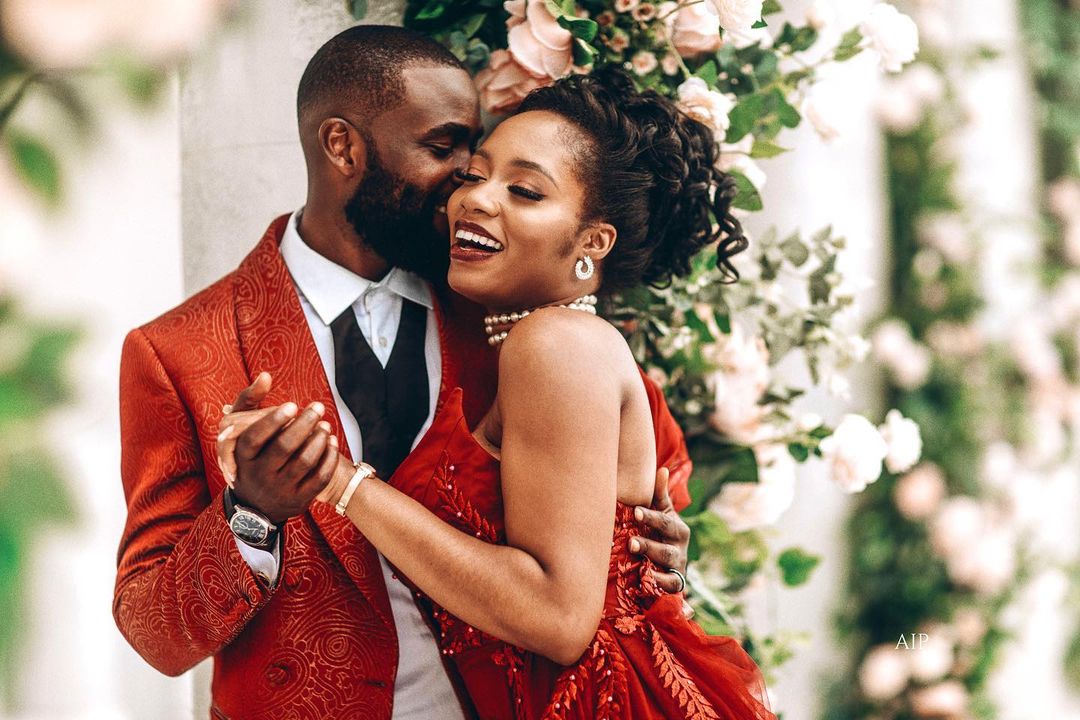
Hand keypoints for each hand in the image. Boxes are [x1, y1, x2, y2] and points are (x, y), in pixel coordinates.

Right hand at [216, 375, 340, 523]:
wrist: (258, 504)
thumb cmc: (253, 455)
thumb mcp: (241, 430)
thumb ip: (249, 400)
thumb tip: (266, 375)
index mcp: (241, 458)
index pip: (254, 438)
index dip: (273, 420)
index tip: (293, 404)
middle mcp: (258, 476)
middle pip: (283, 447)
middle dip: (304, 424)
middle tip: (318, 407)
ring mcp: (279, 490)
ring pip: (304, 462)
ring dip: (318, 440)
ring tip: (326, 425)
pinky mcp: (298, 500)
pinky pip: (319, 478)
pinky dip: (329, 458)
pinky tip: (331, 442)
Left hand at [629, 467, 691, 598]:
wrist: (671, 563)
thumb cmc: (661, 531)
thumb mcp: (663, 513)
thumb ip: (659, 494)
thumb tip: (662, 469)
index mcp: (676, 526)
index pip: (663, 520)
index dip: (650, 516)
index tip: (635, 511)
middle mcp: (679, 545)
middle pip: (665, 544)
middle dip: (649, 543)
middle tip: (631, 542)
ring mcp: (678, 564)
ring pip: (667, 562)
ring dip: (652, 560)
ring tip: (636, 558)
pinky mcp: (676, 581)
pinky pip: (672, 584)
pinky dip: (662, 582)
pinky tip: (649, 580)